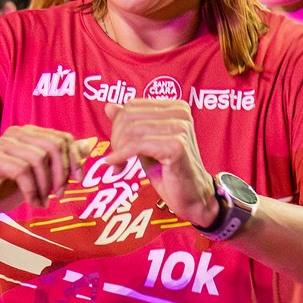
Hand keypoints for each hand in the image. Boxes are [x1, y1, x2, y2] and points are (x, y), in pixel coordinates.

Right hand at [0, 125, 97, 221]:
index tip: (77, 181)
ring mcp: (2, 145)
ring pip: (39, 158)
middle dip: (63, 172)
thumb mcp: (38, 177)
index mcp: (27, 133)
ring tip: (43, 200)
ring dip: (46, 184)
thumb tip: (88, 144)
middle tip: (60, 193)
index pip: (62, 137)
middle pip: (54, 145)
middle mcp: (15, 134)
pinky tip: (33, 202)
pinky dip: (32, 190)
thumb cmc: (2, 190)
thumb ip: (61, 160)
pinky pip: (22, 171)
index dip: (74, 159)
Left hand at [103, 100, 218, 226]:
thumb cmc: (170, 171)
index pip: (132, 105)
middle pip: (129, 116)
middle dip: (116, 138)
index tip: (117, 145)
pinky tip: (116, 165)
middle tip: (116, 157)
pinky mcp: (176, 146)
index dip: (117, 126)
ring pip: (131, 131)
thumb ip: (130, 125)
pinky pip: (136, 146)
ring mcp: (180, 128)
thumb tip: (109, 107)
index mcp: (176, 107)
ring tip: (119, 165)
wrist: (193, 196)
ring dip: (118, 150)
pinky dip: (121, 156)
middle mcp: (180, 113)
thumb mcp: (145, 144)